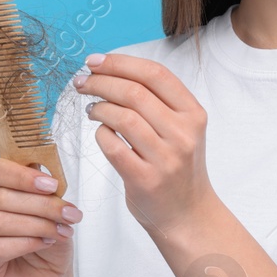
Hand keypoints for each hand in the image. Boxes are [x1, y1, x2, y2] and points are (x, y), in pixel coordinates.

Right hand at [0, 157, 84, 276]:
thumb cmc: (50, 243)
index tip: (52, 185)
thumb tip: (47, 173)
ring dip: (38, 225)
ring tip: (62, 232)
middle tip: (70, 214)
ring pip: (0, 222)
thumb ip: (46, 190)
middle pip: (1, 197)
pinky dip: (26, 243)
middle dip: (42, 204)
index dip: (20, 175)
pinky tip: (44, 244)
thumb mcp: (55, 211)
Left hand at [74, 52, 215, 239]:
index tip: (95, 61)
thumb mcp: (181, 129)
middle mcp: (183, 134)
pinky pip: (112, 146)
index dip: (120, 63)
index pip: (155, 74)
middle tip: (82, 82)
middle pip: (134, 92)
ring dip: (98, 108)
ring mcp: (165, 158)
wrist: (188, 215)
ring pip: (122, 117)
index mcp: (193, 114)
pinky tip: (102, 133)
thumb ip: (156, 101)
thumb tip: (109, 70)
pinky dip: (101, 134)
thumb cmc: (177, 166)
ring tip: (91, 109)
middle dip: (101, 82)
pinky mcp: (145, 180)